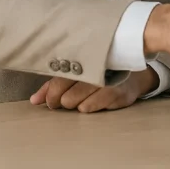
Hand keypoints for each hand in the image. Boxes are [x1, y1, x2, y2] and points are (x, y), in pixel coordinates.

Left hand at [29, 67, 157, 112]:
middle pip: (67, 98)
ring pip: (79, 105)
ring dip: (79, 105)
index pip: (59, 82)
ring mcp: (109, 82)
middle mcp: (97, 70)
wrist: (135, 75)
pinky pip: (93, 108)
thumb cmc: (101, 73)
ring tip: (85, 97)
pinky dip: (92, 107)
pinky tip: (98, 100)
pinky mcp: (119, 94)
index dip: (51, 95)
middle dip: (65, 102)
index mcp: (84, 61)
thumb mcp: (78, 74)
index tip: (51, 101)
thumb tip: (34, 100)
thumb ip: (54, 85)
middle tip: (70, 98)